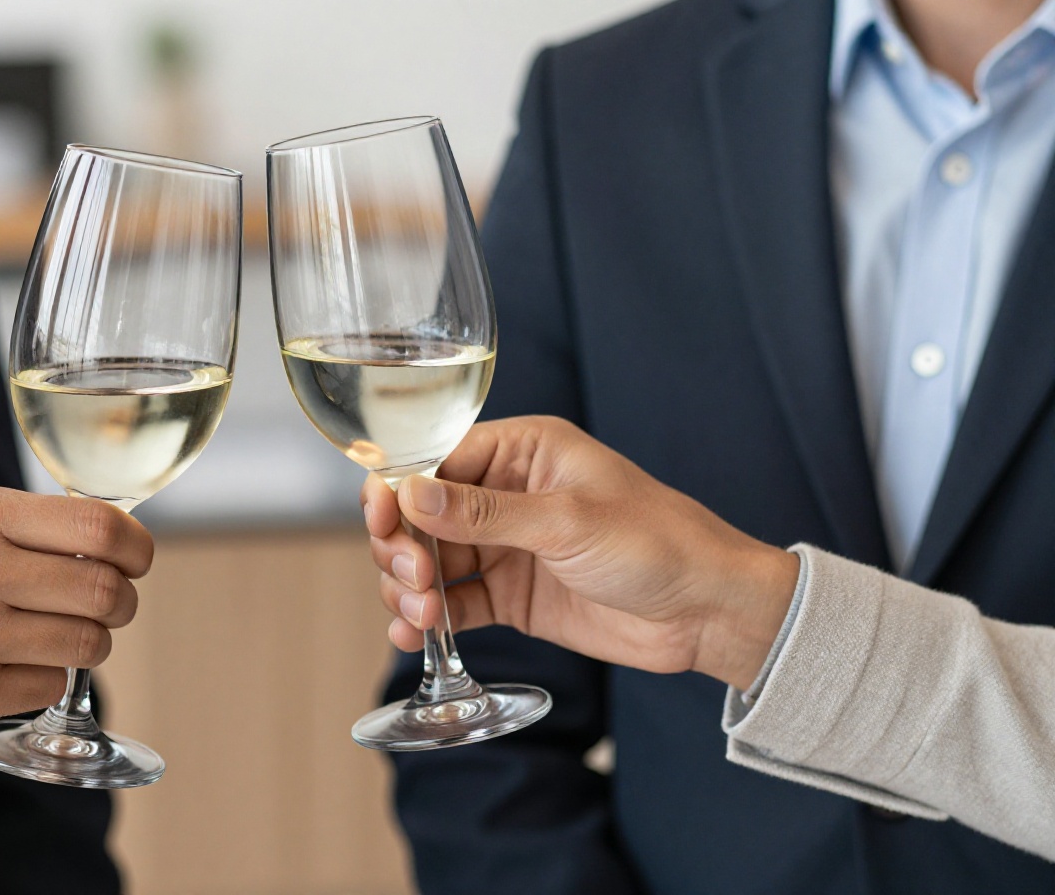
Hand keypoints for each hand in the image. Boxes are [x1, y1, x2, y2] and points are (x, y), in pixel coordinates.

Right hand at [0, 486, 152, 764]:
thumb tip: (110, 538)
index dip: (136, 546)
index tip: (138, 559)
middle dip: (120, 602)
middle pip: (104, 589)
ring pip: (87, 643)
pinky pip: (51, 687)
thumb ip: (19, 526)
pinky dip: (46, 679)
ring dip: (89, 643)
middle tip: (108, 606)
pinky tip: (14, 667)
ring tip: (56, 636)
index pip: (96, 524)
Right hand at [361, 416, 797, 689]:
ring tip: (421, 617)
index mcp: (523, 451)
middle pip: (421, 514)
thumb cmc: (658, 543)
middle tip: (413, 579)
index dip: (398, 490)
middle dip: (403, 546)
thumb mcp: (567, 522)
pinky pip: (453, 603)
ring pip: (429, 561)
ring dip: (411, 588)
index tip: (380, 523)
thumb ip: (484, 513)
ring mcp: (506, 547)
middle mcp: (506, 494)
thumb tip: (411, 494)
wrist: (708, 612)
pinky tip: (410, 636)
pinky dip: (426, 619)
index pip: (435, 459)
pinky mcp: (511, 595)